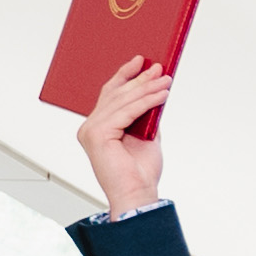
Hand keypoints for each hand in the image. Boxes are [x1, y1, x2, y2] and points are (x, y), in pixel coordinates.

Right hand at [75, 57, 177, 215]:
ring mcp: (91, 131)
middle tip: (159, 68)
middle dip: (140, 79)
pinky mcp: (98, 135)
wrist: (138, 194)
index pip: (110, 95)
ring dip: (147, 88)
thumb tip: (156, 90)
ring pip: (122, 101)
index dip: (125, 76)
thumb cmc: (140, 171)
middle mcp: (89, 127)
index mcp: (97, 127)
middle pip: (116, 95)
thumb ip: (146, 114)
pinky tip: (162, 96)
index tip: (140, 61)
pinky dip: (146, 102)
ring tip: (166, 81)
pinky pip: (127, 112)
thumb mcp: (146, 135)